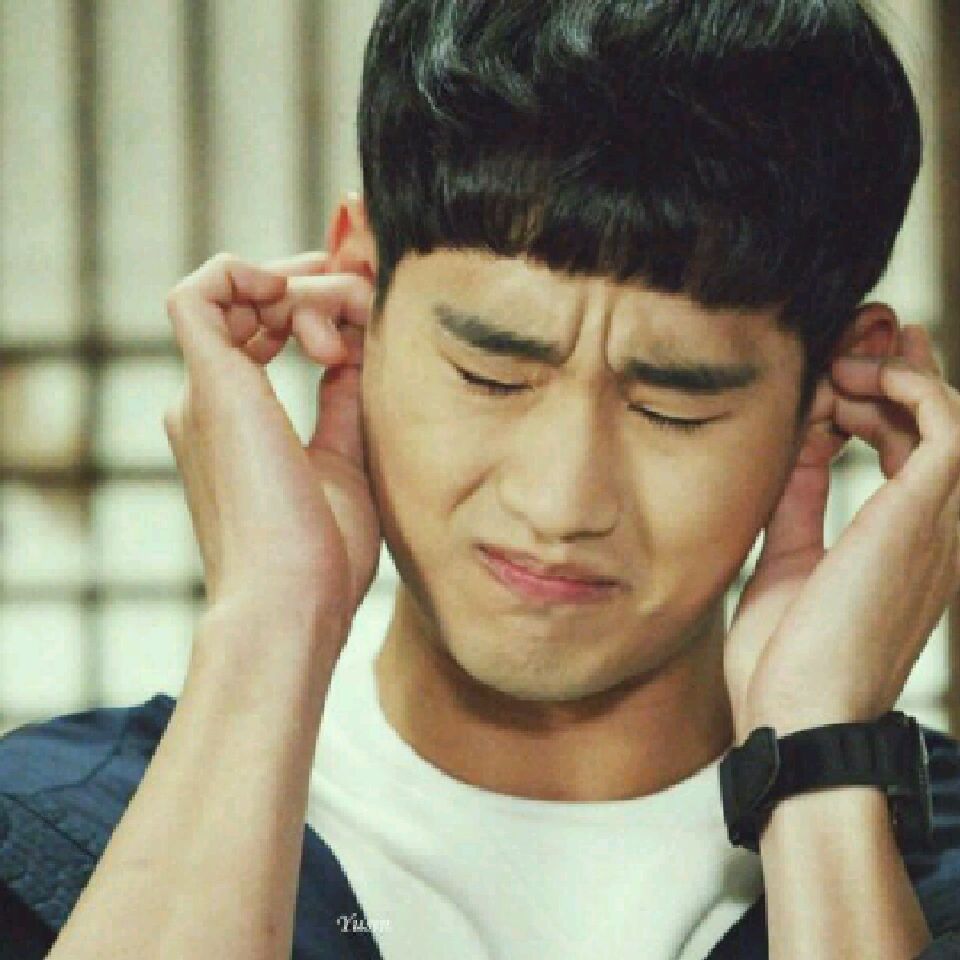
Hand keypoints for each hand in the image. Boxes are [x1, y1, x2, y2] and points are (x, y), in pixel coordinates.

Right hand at [163, 251, 379, 632]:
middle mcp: (208, 402)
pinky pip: (202, 292)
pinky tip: (309, 308)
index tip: (365, 328)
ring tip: (344, 340)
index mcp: (236, 422)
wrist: (292, 604)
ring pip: (234, 290)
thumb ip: (340, 403)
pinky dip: (253, 276)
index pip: (261, 332)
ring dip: (303, 289)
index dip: (314, 309)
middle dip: (314, 289)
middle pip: (249, 303)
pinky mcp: (211, 387)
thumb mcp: (344, 462)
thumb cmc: (323, 557)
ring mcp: (204, 394)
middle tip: (363, 313)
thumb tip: (353, 357)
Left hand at [724, 324, 959, 739]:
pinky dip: (909, 386)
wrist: (794, 716)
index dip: (876, 403)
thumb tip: (796, 441)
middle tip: (843, 348)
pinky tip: (853, 378)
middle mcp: (935, 529)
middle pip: (934, 424)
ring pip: (945, 414)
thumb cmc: (786, 660)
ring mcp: (939, 522)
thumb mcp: (787, 558)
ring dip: (890, 376)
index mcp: (904, 544)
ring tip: (834, 368)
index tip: (830, 375)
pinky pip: (946, 424)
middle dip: (892, 374)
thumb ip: (797, 499)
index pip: (909, 451)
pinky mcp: (927, 515)